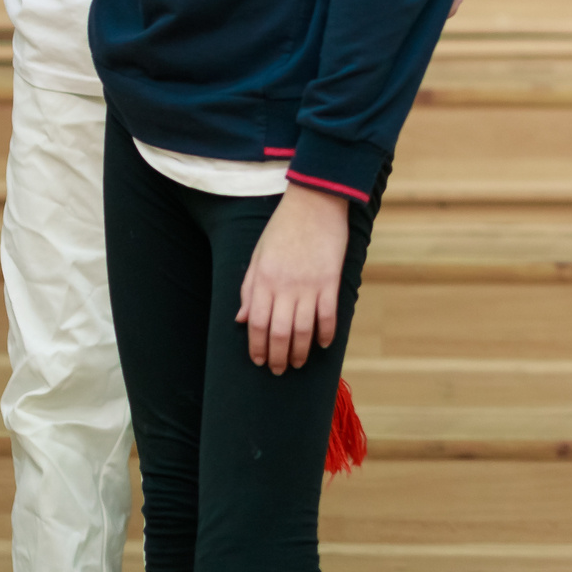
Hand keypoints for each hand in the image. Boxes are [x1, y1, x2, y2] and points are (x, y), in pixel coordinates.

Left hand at [237, 184, 350, 372]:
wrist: (314, 202)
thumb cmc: (282, 227)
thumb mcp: (258, 255)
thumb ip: (249, 289)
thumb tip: (241, 319)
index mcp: (263, 280)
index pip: (256, 324)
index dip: (256, 347)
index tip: (258, 361)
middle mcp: (284, 286)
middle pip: (279, 333)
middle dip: (278, 357)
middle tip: (279, 369)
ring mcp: (309, 285)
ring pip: (303, 330)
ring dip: (301, 351)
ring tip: (299, 362)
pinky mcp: (330, 281)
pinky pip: (328, 316)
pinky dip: (326, 334)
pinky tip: (323, 344)